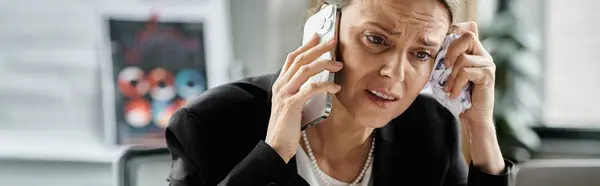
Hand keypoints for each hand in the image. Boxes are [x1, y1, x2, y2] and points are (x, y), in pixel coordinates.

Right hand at [265, 34, 342, 162]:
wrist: (276, 147)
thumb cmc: (286, 129)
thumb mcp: (291, 106)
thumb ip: (299, 92)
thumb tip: (317, 83)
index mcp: (280, 85)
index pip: (292, 58)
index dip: (305, 46)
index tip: (318, 37)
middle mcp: (280, 86)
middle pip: (300, 59)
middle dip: (318, 48)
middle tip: (332, 42)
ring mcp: (285, 94)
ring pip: (305, 70)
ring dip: (324, 64)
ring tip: (338, 63)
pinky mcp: (292, 105)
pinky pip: (311, 89)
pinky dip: (325, 85)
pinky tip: (335, 86)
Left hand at [443, 21, 494, 128]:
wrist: (472, 117)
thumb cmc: (458, 96)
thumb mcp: (447, 74)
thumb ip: (445, 61)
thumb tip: (431, 48)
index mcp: (474, 51)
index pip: (468, 29)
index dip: (455, 31)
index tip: (442, 48)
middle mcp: (483, 54)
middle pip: (468, 36)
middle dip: (451, 51)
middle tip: (444, 67)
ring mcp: (487, 64)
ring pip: (464, 58)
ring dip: (451, 75)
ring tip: (448, 88)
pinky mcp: (488, 75)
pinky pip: (466, 72)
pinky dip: (456, 84)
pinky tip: (454, 94)